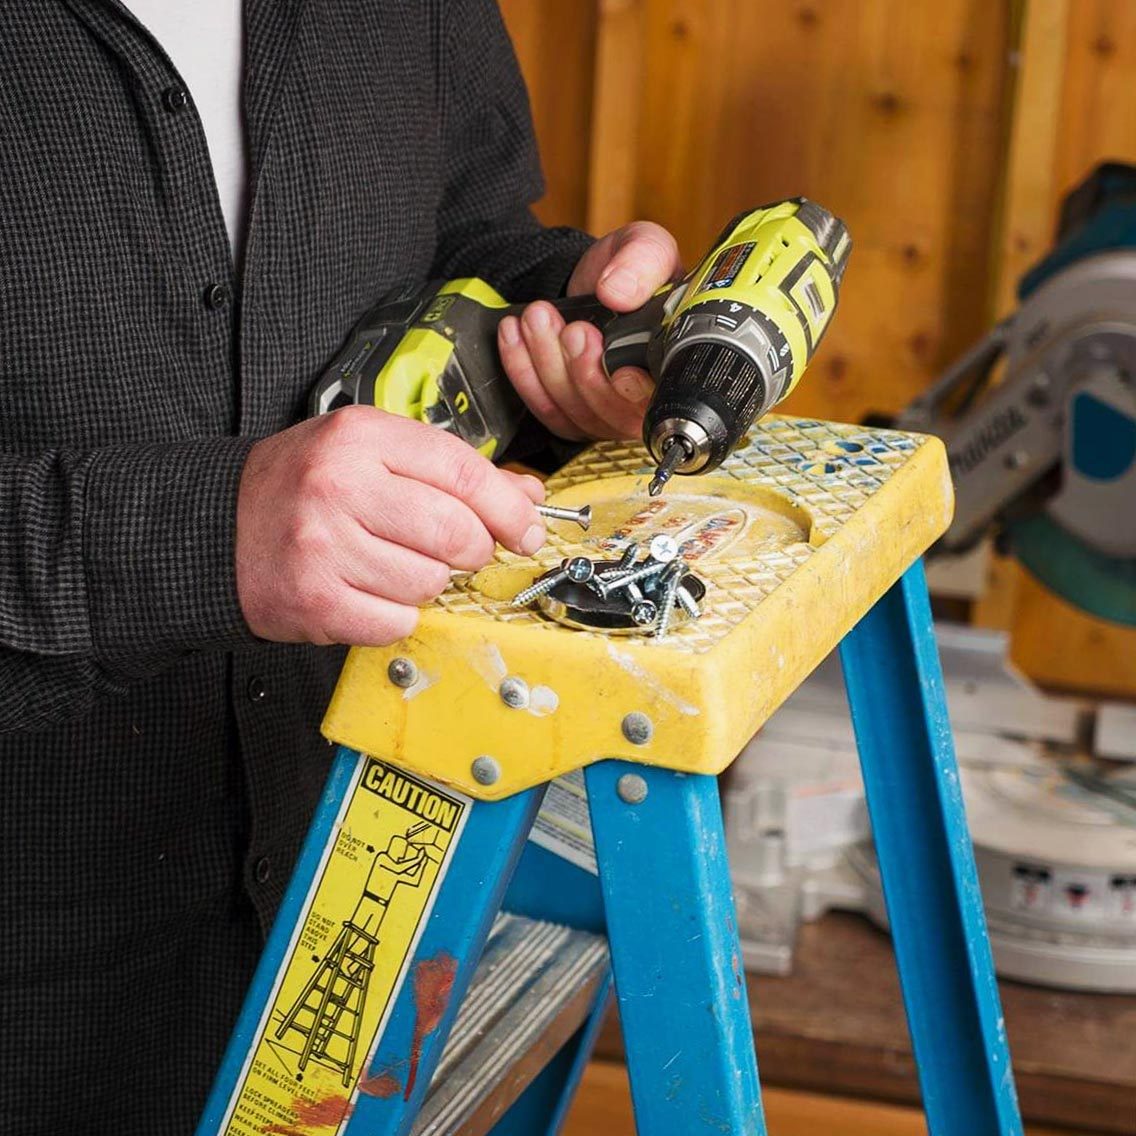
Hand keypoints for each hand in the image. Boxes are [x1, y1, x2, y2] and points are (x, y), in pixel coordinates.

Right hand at [236, 406, 545, 645]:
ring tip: (393, 565)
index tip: (527, 529)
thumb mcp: (371, 451)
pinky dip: (396, 614)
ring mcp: (324, 547)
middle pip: (455, 533)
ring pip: (430, 583)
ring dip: (427, 583)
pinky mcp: (315, 602)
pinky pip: (396, 621)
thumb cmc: (303, 487)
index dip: (508, 508)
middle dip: (474, 550)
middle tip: (462, 551)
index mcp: (360, 438)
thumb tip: (526, 496)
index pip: (462, 472)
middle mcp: (339, 487)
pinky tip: (369, 591)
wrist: (215, 528)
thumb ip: (448, 469)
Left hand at [498, 220, 680, 440]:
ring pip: (573, 411)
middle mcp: (643, 402)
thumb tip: (619, 293)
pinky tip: (515, 335)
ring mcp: (605, 415)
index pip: (660, 403)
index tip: (621, 371)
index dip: (638, 395)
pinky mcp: (570, 416)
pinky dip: (523, 370)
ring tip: (538, 317)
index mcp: (673, 368)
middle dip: (584, 371)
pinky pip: (543, 408)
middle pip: (611, 413)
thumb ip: (643, 262)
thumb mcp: (647, 248)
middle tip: (573, 329)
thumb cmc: (629, 271)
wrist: (593, 282)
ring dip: (549, 363)